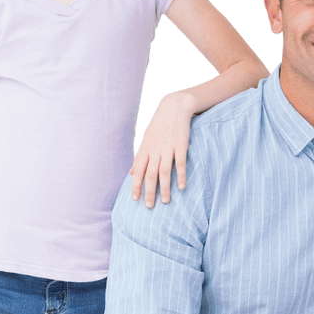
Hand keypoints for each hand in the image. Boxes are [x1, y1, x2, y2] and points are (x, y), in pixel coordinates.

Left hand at [131, 91, 194, 207]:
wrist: (174, 107)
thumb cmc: (159, 125)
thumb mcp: (146, 140)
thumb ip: (140, 158)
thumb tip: (131, 173)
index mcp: (145, 150)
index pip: (138, 171)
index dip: (136, 186)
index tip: (135, 200)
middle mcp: (154, 150)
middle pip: (150, 175)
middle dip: (149, 192)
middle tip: (149, 206)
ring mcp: (167, 148)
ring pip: (164, 172)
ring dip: (165, 188)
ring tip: (166, 201)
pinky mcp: (180, 145)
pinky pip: (180, 163)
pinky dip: (181, 176)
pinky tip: (182, 187)